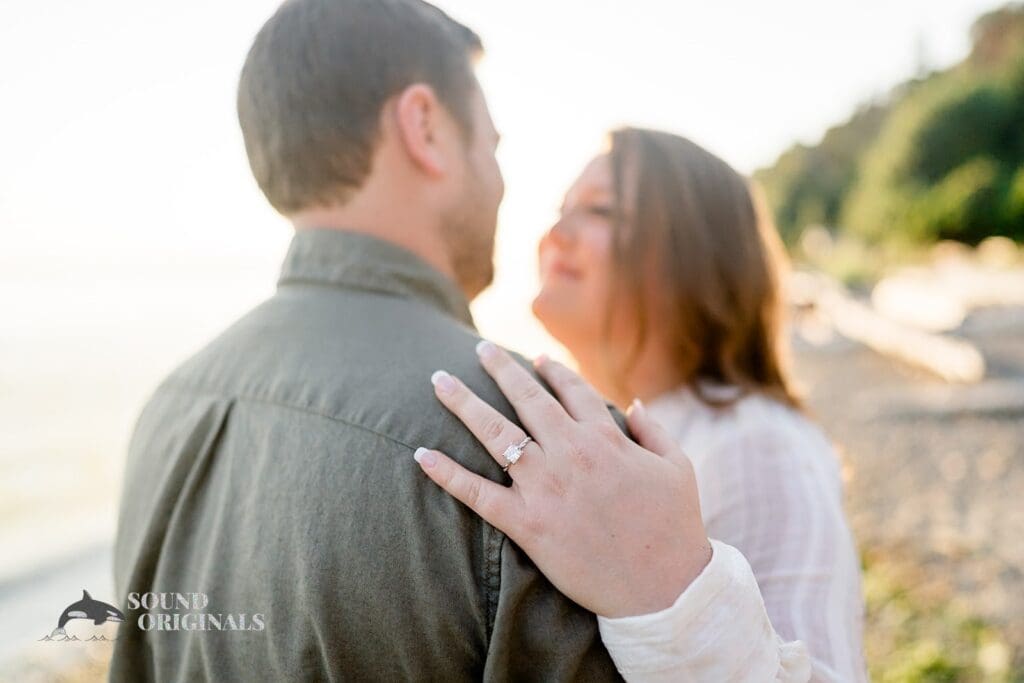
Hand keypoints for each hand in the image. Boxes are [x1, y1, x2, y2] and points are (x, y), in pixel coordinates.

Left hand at [414, 340, 711, 618]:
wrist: (666, 590)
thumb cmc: (676, 529)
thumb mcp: (678, 468)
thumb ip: (654, 431)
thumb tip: (635, 404)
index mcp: (607, 438)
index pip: (573, 391)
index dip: (553, 372)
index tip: (536, 359)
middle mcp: (571, 453)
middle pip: (526, 400)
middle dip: (499, 369)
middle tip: (478, 349)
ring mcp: (546, 488)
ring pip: (495, 434)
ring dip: (464, 404)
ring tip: (439, 381)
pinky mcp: (528, 525)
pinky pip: (478, 494)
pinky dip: (447, 474)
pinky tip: (421, 454)